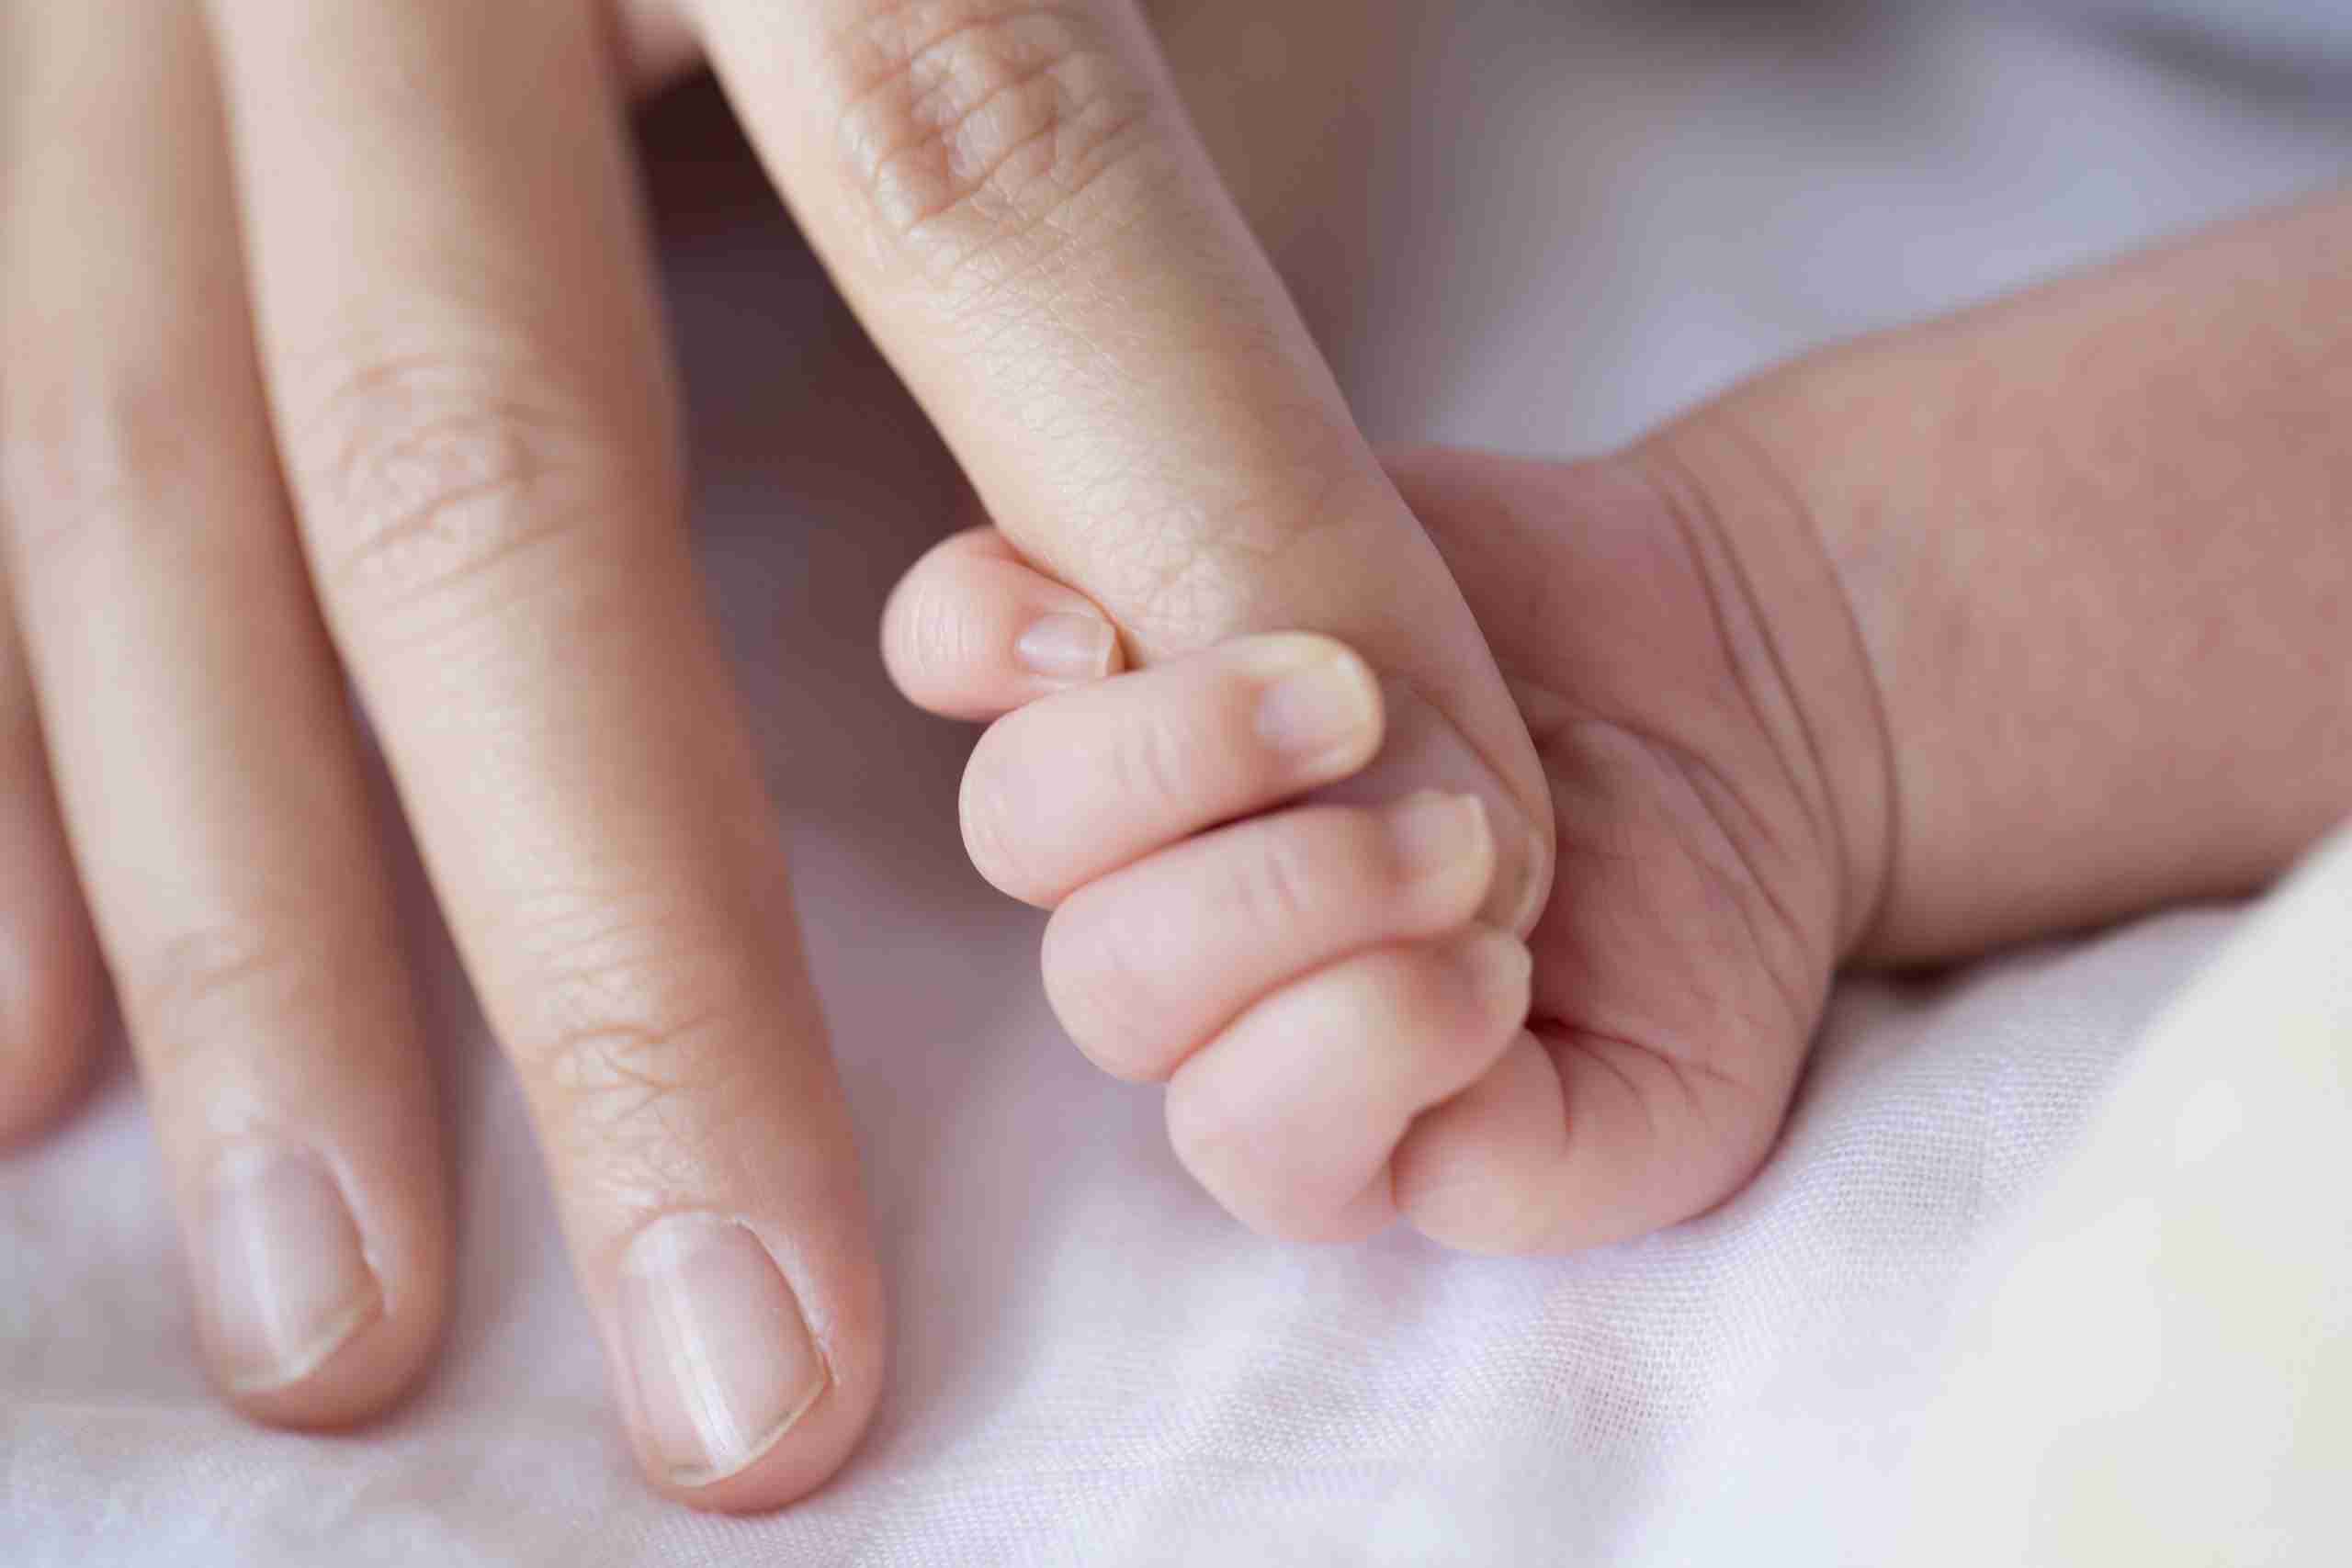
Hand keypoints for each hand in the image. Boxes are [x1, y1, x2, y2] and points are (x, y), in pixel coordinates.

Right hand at [0, 0, 1545, 1512]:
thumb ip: (1119, 198)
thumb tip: (1328, 654)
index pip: (1003, 194)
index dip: (1210, 543)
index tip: (1396, 858)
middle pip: (486, 491)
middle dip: (625, 974)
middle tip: (757, 1382)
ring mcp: (95, 2)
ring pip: (137, 516)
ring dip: (237, 963)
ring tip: (335, 1321)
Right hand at [883, 187, 2351, 1254]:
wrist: (1756, 692)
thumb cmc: (1538, 611)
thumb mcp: (1368, 505)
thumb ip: (1188, 512)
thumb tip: (1071, 620)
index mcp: (1123, 695)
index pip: (957, 659)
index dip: (975, 637)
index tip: (1093, 616)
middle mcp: (1157, 871)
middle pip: (1031, 854)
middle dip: (1174, 763)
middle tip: (1354, 700)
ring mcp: (1264, 1026)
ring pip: (1136, 1029)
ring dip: (1283, 904)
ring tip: (1459, 843)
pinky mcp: (1410, 1153)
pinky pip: (1288, 1165)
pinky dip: (1373, 1046)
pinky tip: (1487, 972)